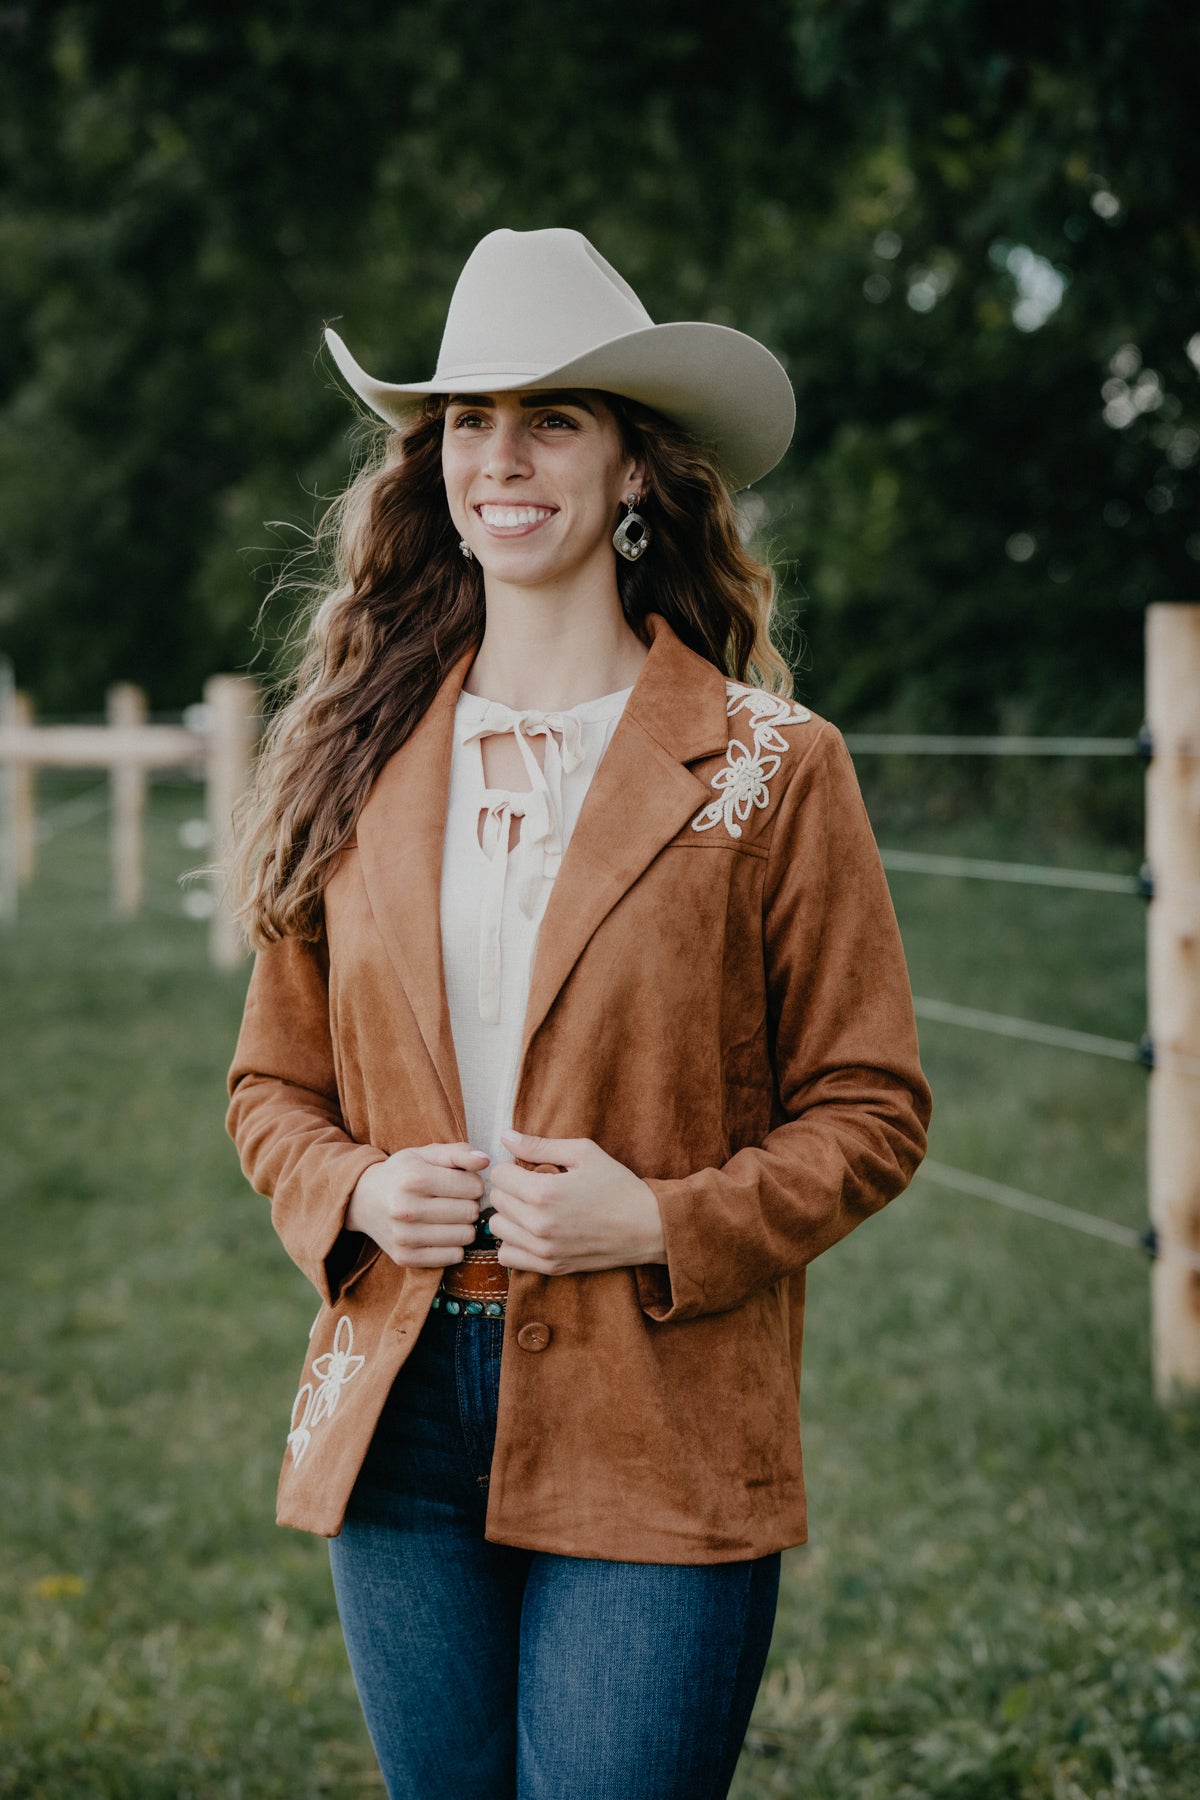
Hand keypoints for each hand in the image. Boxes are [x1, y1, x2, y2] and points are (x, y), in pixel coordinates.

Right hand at [346, 1142, 488, 1267]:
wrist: (363, 1199)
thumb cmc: (403, 1173)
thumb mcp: (427, 1154)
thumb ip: (459, 1153)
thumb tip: (485, 1161)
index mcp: (414, 1178)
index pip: (474, 1187)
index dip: (474, 1184)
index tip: (462, 1183)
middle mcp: (406, 1209)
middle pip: (471, 1213)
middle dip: (470, 1205)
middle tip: (456, 1201)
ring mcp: (404, 1237)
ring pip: (465, 1237)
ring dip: (464, 1226)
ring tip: (450, 1216)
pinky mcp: (405, 1258)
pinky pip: (453, 1257)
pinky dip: (454, 1245)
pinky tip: (442, 1233)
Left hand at [486, 1128, 665, 1275]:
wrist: (647, 1227)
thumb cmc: (618, 1185)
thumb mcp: (583, 1153)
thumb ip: (539, 1145)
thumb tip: (504, 1136)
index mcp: (544, 1192)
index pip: (498, 1175)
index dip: (512, 1166)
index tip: (528, 1168)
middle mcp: (539, 1224)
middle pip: (496, 1201)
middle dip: (510, 1188)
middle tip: (533, 1185)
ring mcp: (543, 1249)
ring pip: (498, 1228)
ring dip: (510, 1215)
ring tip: (532, 1208)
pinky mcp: (550, 1267)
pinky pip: (508, 1256)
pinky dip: (514, 1242)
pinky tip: (532, 1231)